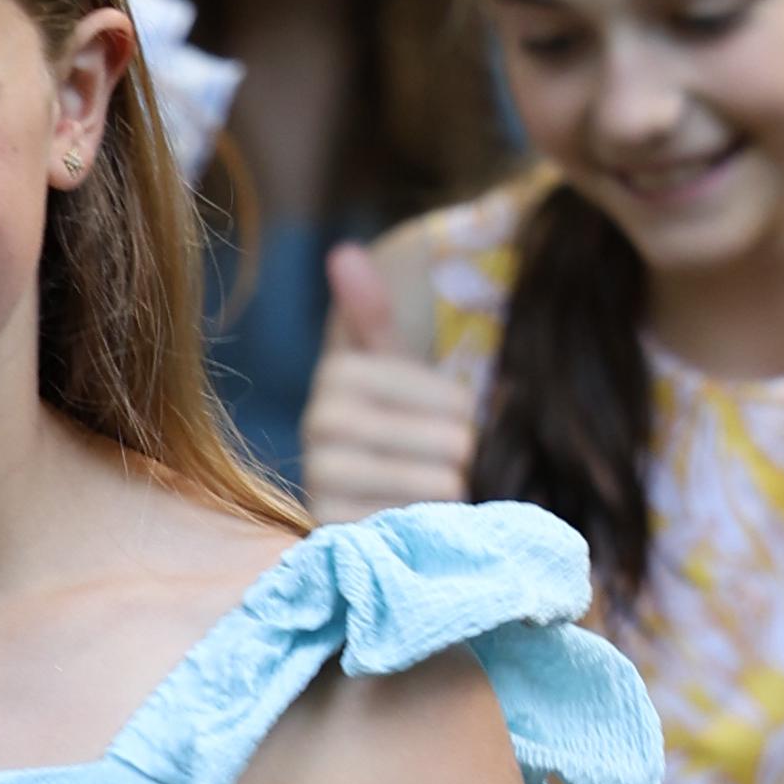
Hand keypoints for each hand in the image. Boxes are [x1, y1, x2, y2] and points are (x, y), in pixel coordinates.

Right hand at [302, 245, 481, 523]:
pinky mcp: (335, 532)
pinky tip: (412, 523)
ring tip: (427, 491)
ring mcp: (323, 482)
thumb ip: (370, 313)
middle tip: (439, 464)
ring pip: (439, 486)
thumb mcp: (387, 366)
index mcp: (338, 375)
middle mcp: (319, 424)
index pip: (452, 401)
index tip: (446, 422)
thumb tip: (343, 251)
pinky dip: (425, 529)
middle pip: (450, 443)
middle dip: (458, 458)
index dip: (464, 416)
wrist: (353, 501)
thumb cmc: (386, 425)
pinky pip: (414, 527)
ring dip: (449, 495)